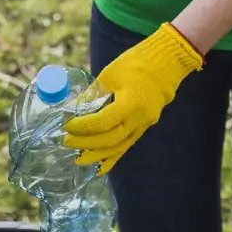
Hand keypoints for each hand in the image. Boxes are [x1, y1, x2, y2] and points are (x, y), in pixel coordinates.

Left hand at [63, 23, 202, 174]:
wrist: (164, 64)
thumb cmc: (135, 64)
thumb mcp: (109, 75)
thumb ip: (92, 94)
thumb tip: (71, 108)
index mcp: (131, 103)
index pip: (103, 122)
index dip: (83, 126)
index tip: (67, 125)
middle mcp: (139, 118)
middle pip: (110, 139)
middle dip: (86, 143)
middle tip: (67, 141)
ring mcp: (144, 125)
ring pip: (119, 147)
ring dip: (98, 155)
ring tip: (79, 159)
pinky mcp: (144, 126)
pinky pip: (127, 145)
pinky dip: (113, 156)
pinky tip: (100, 167)